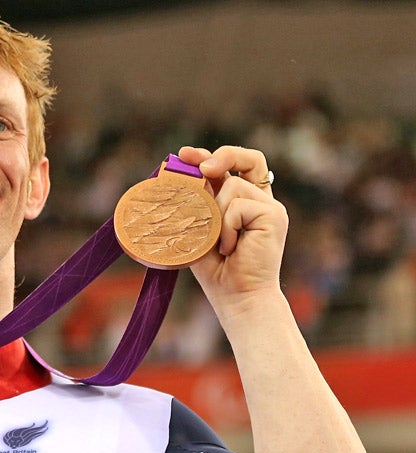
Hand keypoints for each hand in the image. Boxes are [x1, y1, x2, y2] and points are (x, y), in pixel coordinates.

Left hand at [176, 145, 288, 310]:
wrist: (237, 297)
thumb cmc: (216, 270)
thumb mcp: (200, 229)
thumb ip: (196, 203)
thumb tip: (177, 173)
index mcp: (244, 202)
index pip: (234, 166)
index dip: (210, 156)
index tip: (184, 155)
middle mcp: (261, 201)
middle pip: (249, 158)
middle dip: (222, 156)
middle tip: (201, 168)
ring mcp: (270, 207)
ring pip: (232, 187)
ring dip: (215, 214)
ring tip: (219, 243)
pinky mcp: (274, 216)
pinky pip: (237, 206)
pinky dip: (226, 227)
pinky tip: (230, 248)